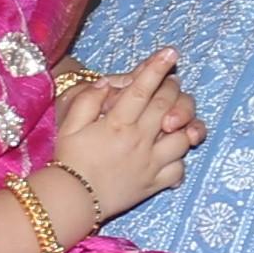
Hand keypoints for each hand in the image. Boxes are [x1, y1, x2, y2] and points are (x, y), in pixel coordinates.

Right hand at [52, 48, 200, 217]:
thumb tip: (108, 83)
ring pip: (182, 138)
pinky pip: (179, 170)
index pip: (142, 89)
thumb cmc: (69, 159)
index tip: (170, 52)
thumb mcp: (69, 125)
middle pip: (167, 106)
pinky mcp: (154, 184)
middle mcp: (139, 141)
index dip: (157, 68)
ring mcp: (150, 163)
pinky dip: (180, 160)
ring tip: (175, 118)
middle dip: (172, 89)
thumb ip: (87, 100)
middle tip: (170, 82)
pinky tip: (172, 154)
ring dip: (184, 124)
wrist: (71, 200)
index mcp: (117, 124)